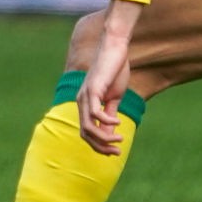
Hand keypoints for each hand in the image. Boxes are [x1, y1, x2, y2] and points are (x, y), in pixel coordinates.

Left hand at [77, 0, 141, 154]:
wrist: (115, 50)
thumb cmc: (114, 72)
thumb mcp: (113, 97)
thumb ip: (110, 113)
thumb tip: (110, 133)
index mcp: (85, 105)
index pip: (87, 132)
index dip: (99, 146)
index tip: (115, 151)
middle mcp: (81, 101)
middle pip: (84, 133)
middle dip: (100, 147)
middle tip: (117, 152)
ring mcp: (85, 95)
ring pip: (87, 126)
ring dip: (104, 138)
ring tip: (120, 139)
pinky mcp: (92, 89)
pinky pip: (95, 112)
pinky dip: (106, 122)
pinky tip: (117, 123)